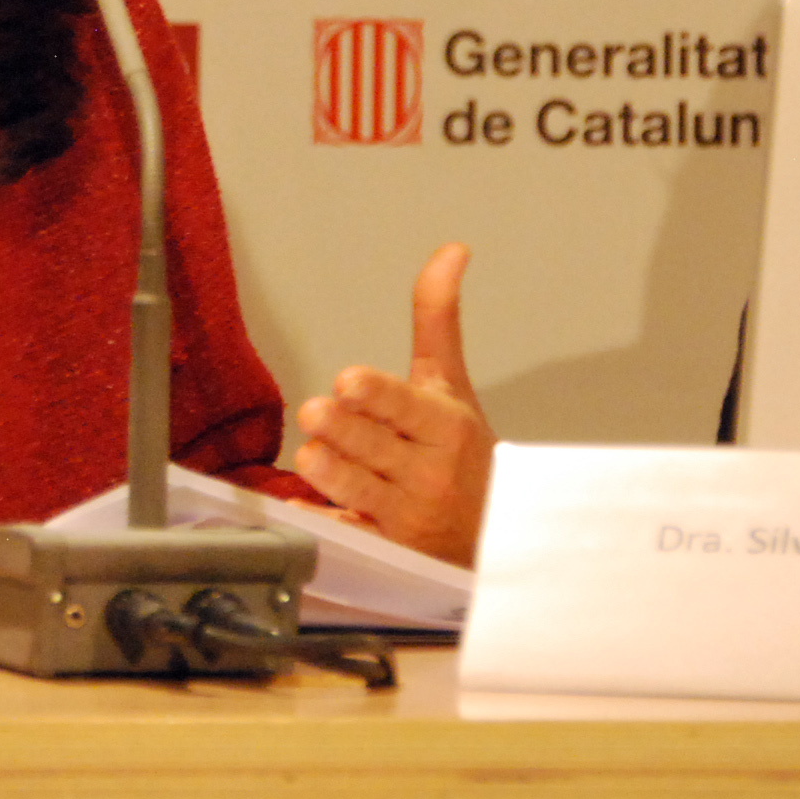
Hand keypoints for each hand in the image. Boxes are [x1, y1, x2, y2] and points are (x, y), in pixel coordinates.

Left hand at [293, 242, 493, 565]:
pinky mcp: (384, 548)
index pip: (406, 406)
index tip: (350, 381)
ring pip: (358, 490)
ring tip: (310, 455)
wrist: (496, 533)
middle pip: (375, 447)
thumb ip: (438, 318)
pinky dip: (325, 525)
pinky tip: (303, 512)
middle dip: (344, 430)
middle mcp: (427, 471)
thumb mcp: (451, 384)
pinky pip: (348, 535)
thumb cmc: (464, 453)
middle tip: (315, 413)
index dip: (377, 394)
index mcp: (445, 426)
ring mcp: (405, 515)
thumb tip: (452, 250)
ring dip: (330, 472)